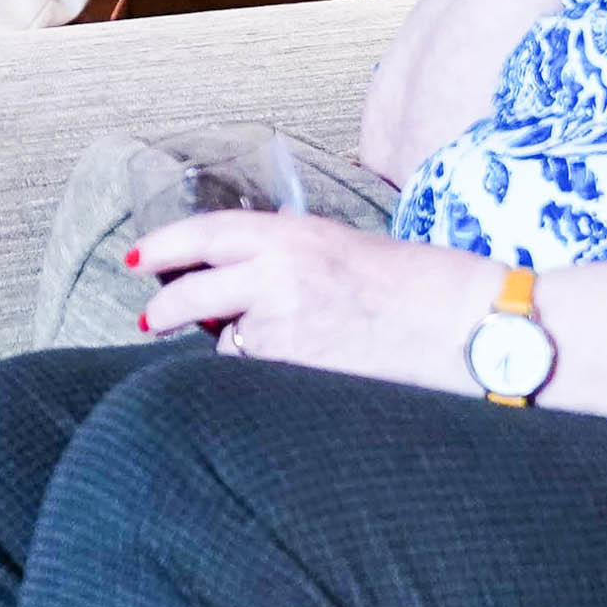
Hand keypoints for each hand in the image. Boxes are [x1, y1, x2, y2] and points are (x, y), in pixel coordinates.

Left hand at [125, 211, 502, 387]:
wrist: (468, 325)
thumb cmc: (418, 285)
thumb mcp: (344, 248)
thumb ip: (286, 258)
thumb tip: (234, 284)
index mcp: (295, 233)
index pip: (208, 232)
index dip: (164, 246)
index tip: (138, 259)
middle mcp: (280, 272)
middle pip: (192, 289)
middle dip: (163, 309)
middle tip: (149, 319)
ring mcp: (286, 323)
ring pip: (226, 341)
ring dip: (235, 346)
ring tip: (291, 344)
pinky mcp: (298, 368)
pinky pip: (257, 372)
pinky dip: (264, 374)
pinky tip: (306, 368)